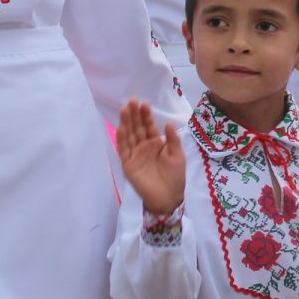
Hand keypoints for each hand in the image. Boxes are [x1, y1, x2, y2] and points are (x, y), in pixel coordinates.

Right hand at [116, 99, 185, 215]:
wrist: (169, 198)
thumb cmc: (175, 177)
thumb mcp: (178, 156)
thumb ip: (173, 140)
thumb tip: (167, 123)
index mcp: (156, 143)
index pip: (149, 126)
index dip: (146, 115)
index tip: (144, 103)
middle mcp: (144, 147)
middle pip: (137, 128)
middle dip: (135, 115)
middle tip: (132, 100)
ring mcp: (135, 155)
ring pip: (129, 136)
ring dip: (126, 123)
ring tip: (125, 110)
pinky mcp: (128, 165)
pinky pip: (124, 151)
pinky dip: (121, 140)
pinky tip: (120, 128)